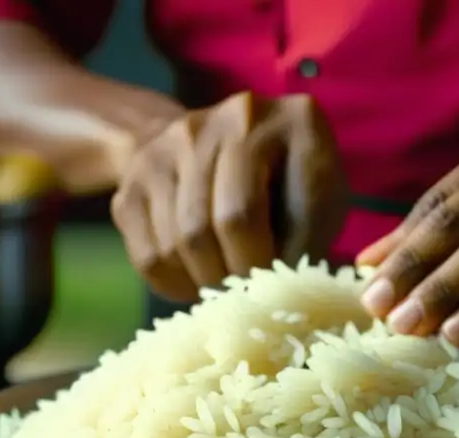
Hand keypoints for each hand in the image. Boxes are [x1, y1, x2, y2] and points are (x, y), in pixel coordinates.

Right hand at [111, 92, 346, 302]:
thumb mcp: (320, 205)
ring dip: (204, 283)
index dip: (267, 264)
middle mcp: (233, 118)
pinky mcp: (137, 176)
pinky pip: (148, 254)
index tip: (274, 287)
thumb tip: (277, 298)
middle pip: (216, 225)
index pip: (260, 211)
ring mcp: (175, 142)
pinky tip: (197, 281)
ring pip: (178, 244)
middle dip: (235, 277)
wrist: (220, 145)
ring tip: (226, 288)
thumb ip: (308, 241)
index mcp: (295, 121)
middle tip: (248, 296)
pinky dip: (175, 285)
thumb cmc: (288, 186)